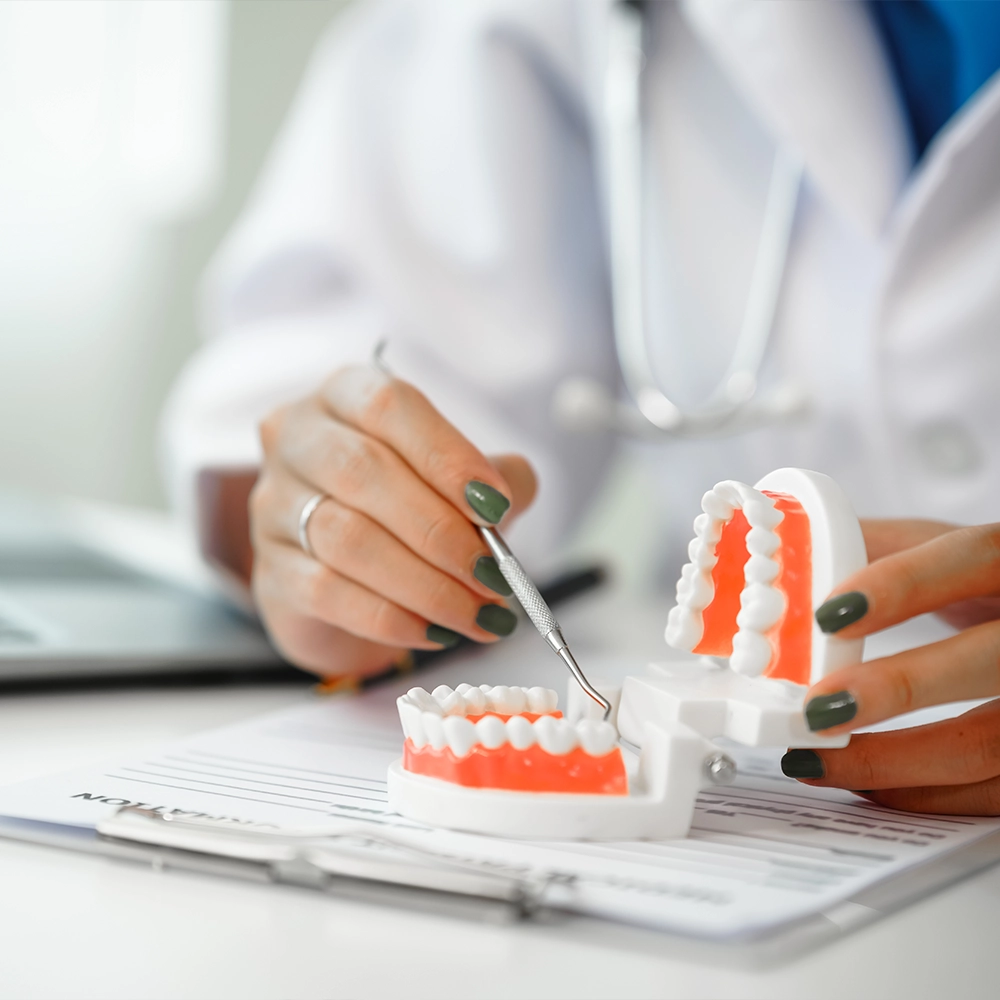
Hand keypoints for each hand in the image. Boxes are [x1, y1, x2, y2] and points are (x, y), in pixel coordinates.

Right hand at [249, 364, 536, 677]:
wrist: (348, 580)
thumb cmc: (408, 509)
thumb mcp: (456, 480)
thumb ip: (494, 476)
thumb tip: (512, 494)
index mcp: (344, 395)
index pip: (388, 407)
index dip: (446, 456)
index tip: (497, 505)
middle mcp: (297, 440)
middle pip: (364, 473)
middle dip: (441, 531)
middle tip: (494, 574)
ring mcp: (274, 506)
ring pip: (346, 539)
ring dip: (425, 584)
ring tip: (478, 613)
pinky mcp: (271, 572)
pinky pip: (329, 594)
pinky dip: (392, 618)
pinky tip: (436, 632)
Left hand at [781, 519, 999, 814]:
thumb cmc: (992, 582)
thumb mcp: (949, 547)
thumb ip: (879, 545)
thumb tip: (793, 552)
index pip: (974, 557)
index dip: (904, 583)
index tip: (829, 614)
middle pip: (988, 660)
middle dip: (897, 688)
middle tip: (817, 709)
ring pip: (989, 742)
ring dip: (893, 761)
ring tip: (815, 759)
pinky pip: (993, 791)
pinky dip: (923, 793)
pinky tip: (864, 784)